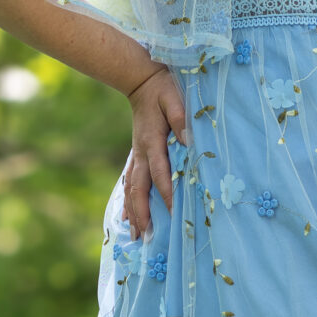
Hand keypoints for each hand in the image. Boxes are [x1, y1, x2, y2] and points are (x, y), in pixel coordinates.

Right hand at [121, 64, 186, 236]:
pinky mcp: (136, 155)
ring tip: (135, 235)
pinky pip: (129, 183)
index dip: (166, 193)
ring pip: (130, 189)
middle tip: (146, 236)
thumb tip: (189, 141)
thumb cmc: (163, 88)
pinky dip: (127, 201)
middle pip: (138, 189)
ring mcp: (136, 156)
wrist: (140, 80)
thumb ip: (181, 119)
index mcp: (152, 142)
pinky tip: (127, 216)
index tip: (172, 212)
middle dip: (142, 213)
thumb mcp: (175, 99)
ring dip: (132, 212)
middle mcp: (141, 153)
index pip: (160, 173)